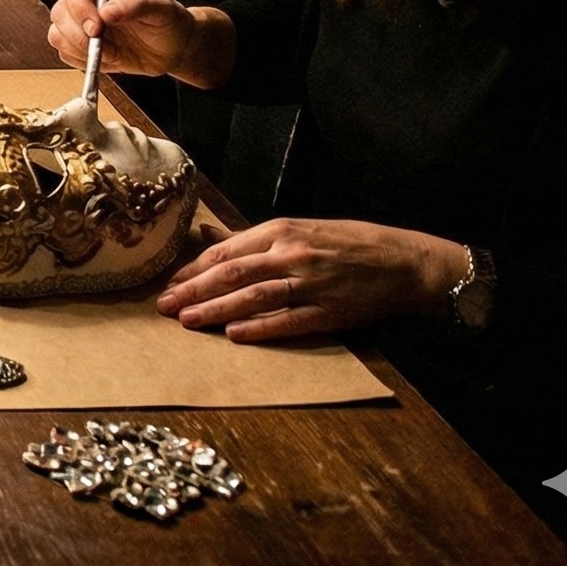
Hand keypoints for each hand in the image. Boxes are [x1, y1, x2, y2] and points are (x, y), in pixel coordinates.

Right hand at [47, 0, 197, 76]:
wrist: (173, 49)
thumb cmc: (169, 21)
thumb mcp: (161, 8)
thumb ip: (134, 5)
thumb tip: (107, 12)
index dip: (80, 5)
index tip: (97, 26)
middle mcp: (88, 1)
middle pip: (60, 11)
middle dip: (77, 33)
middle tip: (101, 45)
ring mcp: (82, 24)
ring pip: (57, 34)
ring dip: (79, 49)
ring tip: (110, 53)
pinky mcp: (80, 45)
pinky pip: (65, 54)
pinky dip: (82, 61)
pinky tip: (107, 59)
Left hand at [157, 218, 467, 340]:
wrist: (402, 261)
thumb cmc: (346, 243)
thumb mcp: (298, 229)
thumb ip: (252, 238)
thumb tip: (208, 235)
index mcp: (281, 231)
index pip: (226, 251)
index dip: (194, 269)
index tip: (168, 284)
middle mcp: (292, 254)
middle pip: (232, 273)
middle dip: (194, 291)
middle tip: (164, 306)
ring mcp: (311, 283)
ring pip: (254, 297)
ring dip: (217, 310)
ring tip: (188, 322)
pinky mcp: (331, 311)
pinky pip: (289, 321)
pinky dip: (260, 328)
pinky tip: (235, 336)